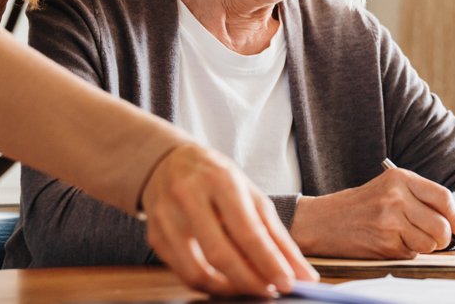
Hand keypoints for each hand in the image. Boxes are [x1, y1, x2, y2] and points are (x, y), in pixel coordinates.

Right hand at [139, 142, 317, 295]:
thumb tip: (300, 272)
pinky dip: (209, 285)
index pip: (247, 230)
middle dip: (250, 280)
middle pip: (220, 253)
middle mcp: (188, 197)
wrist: (169, 163)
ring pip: (196, 271)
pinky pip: (183, 273)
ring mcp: (166, 218)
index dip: (269, 262)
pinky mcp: (154, 237)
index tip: (288, 282)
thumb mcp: (250, 193)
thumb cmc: (216, 178)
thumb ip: (275, 233)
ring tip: (250, 288)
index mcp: (219, 180)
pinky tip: (227, 282)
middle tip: (271, 291)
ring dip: (228, 289)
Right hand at [290, 166, 454, 258]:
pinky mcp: (384, 244)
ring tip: (409, 238)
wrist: (323, 220)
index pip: (443, 197)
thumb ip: (420, 198)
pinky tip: (392, 243)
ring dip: (426, 246)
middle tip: (436, 238)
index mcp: (400, 179)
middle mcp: (396, 198)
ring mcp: (390, 222)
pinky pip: (412, 253)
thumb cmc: (360, 204)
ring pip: (429, 243)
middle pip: (441, 225)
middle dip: (444, 237)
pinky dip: (408, 252)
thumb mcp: (389, 188)